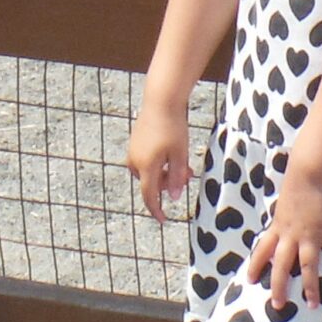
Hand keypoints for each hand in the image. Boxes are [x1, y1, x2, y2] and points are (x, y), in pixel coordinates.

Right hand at [125, 99, 191, 220]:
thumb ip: (177, 176)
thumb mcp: (180, 153)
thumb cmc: (173, 126)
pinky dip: (159, 163)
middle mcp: (135, 161)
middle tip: (188, 174)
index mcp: (146, 166)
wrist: (161, 101)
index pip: (150, 196)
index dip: (157, 210)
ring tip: (183, 163)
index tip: (164, 220)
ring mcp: (133, 151)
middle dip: (169, 183)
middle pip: (151, 183)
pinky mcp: (135, 143)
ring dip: (165, 172)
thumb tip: (174, 197)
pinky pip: (146, 161)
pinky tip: (171, 153)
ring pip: (150, 172)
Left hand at [245, 163, 321, 310]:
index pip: (262, 250)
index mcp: (278, 226)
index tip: (251, 280)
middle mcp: (291, 235)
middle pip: (282, 266)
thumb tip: (283, 222)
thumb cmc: (297, 179)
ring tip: (313, 304)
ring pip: (308, 266)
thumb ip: (284, 216)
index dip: (256, 266)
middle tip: (278, 305)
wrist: (311, 171)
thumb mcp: (284, 202)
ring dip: (310, 287)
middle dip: (279, 287)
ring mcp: (310, 235)